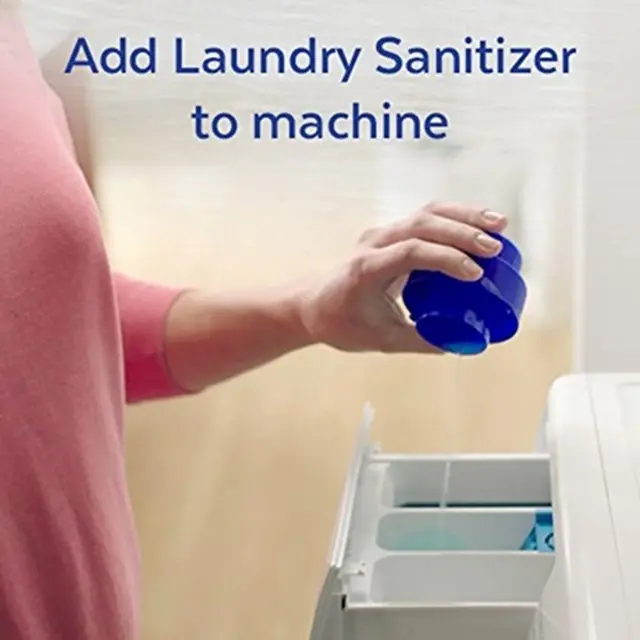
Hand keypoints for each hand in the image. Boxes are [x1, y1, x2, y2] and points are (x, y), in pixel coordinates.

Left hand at [297, 202, 507, 353]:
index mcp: (367, 268)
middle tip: (495, 248)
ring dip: (464, 216)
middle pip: (421, 225)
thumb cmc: (343, 324)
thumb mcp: (382, 340)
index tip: (475, 275)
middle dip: (462, 233)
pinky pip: (425, 216)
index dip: (445, 259)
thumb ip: (423, 341)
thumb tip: (467, 344)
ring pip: (426, 213)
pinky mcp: (391, 233)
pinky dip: (454, 217)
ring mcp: (381, 234)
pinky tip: (480, 223)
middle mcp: (374, 243)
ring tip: (499, 224)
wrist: (314, 304)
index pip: (410, 252)